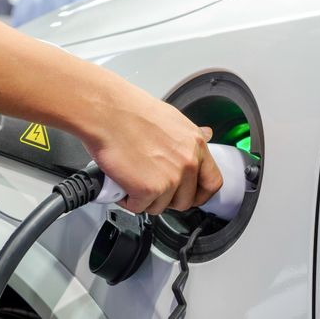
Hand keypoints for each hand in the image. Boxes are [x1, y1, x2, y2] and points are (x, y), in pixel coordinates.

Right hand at [83, 88, 222, 214]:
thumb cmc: (129, 111)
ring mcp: (170, 178)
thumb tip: (205, 135)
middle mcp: (188, 162)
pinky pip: (139, 207)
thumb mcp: (171, 119)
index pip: (212, 182)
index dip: (199, 194)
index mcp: (196, 144)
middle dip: (166, 198)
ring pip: (160, 206)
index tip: (189, 196)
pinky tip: (122, 182)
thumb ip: (188, 138)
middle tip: (149, 186)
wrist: (107, 113)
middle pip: (185, 200)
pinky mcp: (149, 189)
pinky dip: (127, 199)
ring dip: (144, 199)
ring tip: (131, 179)